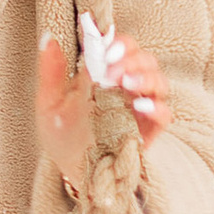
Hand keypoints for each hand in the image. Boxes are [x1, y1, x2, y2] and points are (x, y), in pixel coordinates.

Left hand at [35, 34, 164, 190]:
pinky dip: (157, 107)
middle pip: (144, 59)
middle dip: (131, 57)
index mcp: (103, 75)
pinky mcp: (149, 132)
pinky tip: (141, 106)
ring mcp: (140, 109)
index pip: (119, 47)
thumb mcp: (49, 104)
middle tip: (112, 66)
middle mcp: (125, 87)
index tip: (105, 45)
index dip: (116, 41)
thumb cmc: (62, 137)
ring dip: (145, 76)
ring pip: (159, 81)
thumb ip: (50, 72)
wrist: (73, 175)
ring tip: (126, 82)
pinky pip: (165, 115)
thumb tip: (49, 38)